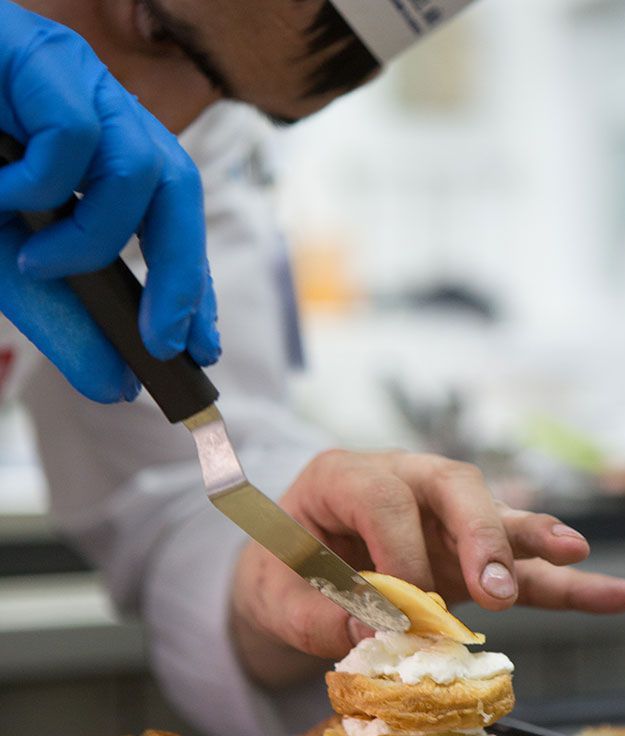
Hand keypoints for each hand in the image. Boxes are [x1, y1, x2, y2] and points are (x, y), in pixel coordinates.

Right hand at [0, 0, 218, 401]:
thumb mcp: (13, 263)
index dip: (192, 284)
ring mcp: (81, 82)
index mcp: (107, 157)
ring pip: (142, 167)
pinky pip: (78, 136)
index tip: (201, 347)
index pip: (174, 223)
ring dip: (94, 237)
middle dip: (181, 276)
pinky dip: (42, 186)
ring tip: (37, 261)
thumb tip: (115, 386)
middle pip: (181, 192)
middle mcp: (107, 116)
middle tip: (164, 342)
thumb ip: (66, 319)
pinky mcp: (45, 56)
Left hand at [232, 450, 624, 683]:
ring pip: (493, 512)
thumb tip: (379, 634)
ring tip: (573, 555)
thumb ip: (320, 614)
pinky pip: (515, 559)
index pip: (382, 497)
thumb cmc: (281, 574)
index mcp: (342, 475)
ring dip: (531, 539)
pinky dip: (557, 576)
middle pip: (453, 484)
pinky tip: (610, 590)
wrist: (289, 574)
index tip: (402, 610)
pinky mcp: (463, 549)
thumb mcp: (276, 595)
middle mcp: (400, 480)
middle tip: (494, 589)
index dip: (398, 550)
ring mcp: (438, 514)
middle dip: (479, 532)